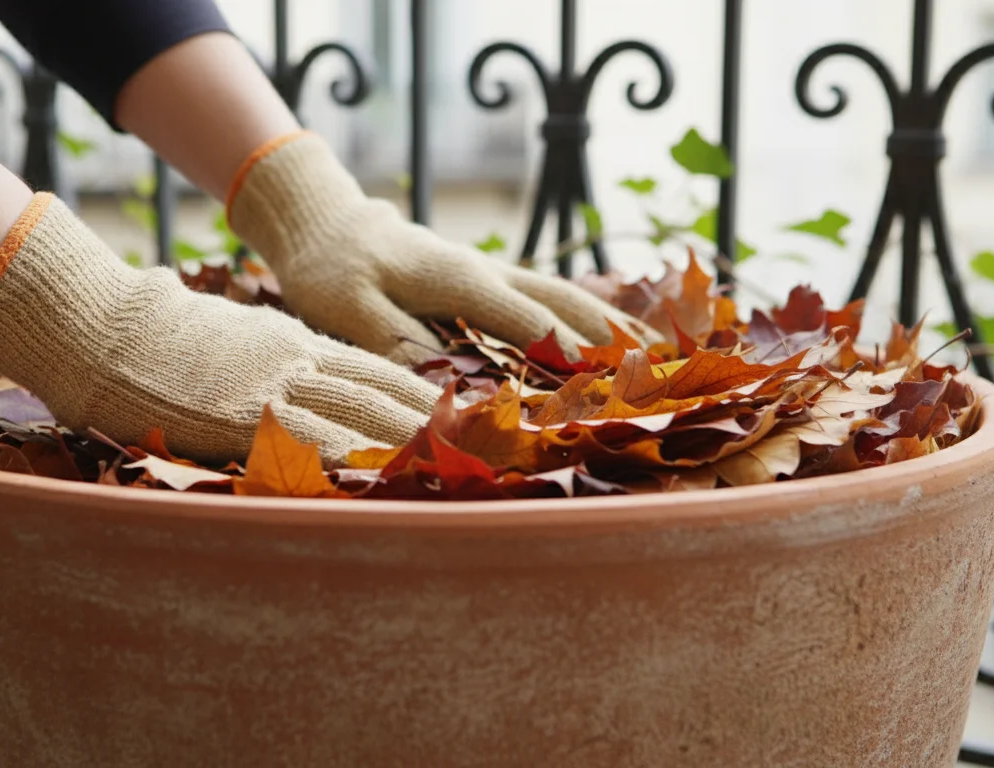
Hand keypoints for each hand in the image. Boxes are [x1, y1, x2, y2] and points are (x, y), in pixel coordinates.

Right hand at [0, 193, 439, 463]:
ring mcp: (270, 388)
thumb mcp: (228, 331)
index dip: (421, 394)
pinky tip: (379, 481)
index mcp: (292, 342)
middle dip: (433, 423)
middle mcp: (294, 361)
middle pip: (382, 393)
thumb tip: (296, 368)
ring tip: (455, 469)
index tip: (461, 417)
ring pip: (358, 416)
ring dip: (408, 445)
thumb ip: (269, 352)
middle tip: (482, 448)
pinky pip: (307, 443)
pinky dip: (349, 463)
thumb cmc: (152, 327)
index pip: (375, 370)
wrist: (100, 322)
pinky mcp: (239, 416)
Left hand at [228, 132, 658, 365]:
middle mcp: (489, 273)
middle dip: (614, 338)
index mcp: (460, 279)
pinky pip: (550, 300)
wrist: (328, 225)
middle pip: (565, 305)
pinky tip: (615, 338)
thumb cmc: (334, 270)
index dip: (571, 355)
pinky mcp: (490, 282)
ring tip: (663, 353)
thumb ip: (394, 344)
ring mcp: (494, 274)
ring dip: (613, 325)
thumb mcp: (349, 310)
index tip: (611, 384)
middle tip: (665, 371)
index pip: (529, 321)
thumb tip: (443, 388)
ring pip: (566, 298)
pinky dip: (589, 319)